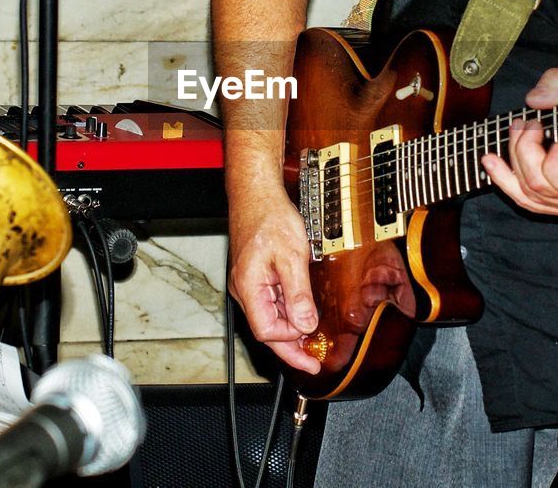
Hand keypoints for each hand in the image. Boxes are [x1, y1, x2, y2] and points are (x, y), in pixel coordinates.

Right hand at [226, 183, 321, 373]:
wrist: (257, 194)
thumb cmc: (269, 218)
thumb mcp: (292, 256)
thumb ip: (298, 293)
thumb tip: (306, 325)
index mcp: (250, 288)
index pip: (267, 331)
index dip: (290, 340)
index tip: (311, 344)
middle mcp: (245, 290)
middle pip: (266, 330)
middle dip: (290, 347)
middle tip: (312, 362)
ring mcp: (250, 284)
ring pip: (270, 317)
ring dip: (291, 329)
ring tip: (312, 342)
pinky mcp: (257, 277)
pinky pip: (271, 303)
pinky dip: (288, 313)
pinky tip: (302, 316)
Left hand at [481, 68, 557, 217]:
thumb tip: (534, 100)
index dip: (551, 158)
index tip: (552, 129)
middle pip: (539, 186)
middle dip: (523, 150)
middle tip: (526, 123)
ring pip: (528, 196)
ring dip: (511, 161)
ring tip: (513, 132)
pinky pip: (525, 201)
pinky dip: (503, 180)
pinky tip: (489, 162)